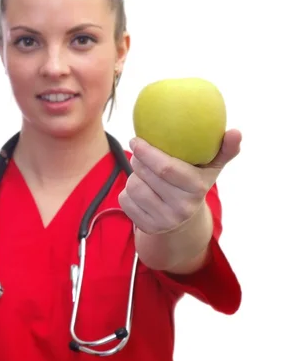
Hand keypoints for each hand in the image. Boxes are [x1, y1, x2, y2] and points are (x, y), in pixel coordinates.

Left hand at [118, 129, 241, 234]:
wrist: (185, 221)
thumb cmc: (196, 182)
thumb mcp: (212, 167)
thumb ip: (225, 149)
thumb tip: (236, 132)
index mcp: (196, 189)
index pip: (166, 168)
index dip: (147, 152)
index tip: (136, 140)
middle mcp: (181, 208)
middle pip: (146, 175)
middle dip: (138, 159)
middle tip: (139, 152)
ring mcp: (164, 221)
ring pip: (133, 187)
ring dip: (133, 176)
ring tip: (143, 173)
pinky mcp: (148, 228)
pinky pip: (124, 201)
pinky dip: (127, 192)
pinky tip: (140, 190)